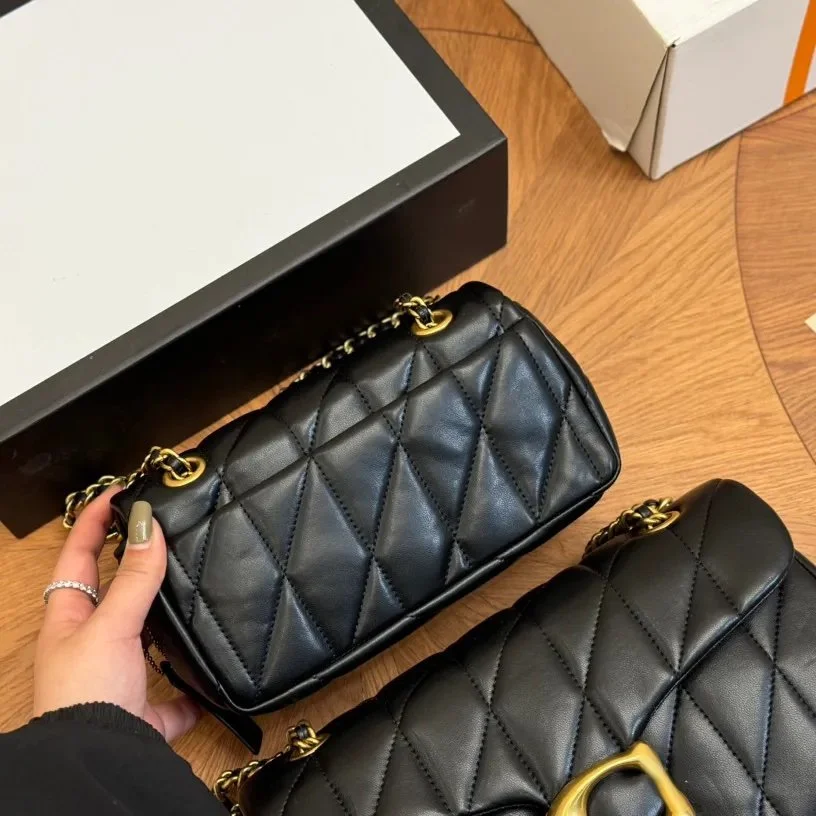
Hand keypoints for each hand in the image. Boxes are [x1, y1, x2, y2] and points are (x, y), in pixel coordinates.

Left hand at [34, 488, 199, 740]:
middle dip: (136, 562)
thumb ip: (135, 578)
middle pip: (113, 593)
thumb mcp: (112, 626)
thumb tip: (148, 523)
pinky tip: (215, 673)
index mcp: (70, 619)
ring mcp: (118, 676)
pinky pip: (174, 692)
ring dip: (166, 618)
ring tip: (196, 587)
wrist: (101, 762)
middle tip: (165, 530)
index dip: (97, 519)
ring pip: (145, 636)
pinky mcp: (145, 710)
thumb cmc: (87, 693)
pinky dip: (193, 685)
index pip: (80, 554)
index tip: (123, 490)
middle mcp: (91, 644)